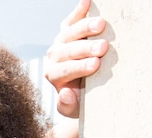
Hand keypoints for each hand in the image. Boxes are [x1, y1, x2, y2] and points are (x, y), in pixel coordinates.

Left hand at [44, 0, 107, 117]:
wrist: (81, 91)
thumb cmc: (79, 100)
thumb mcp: (72, 109)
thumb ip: (66, 105)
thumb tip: (65, 94)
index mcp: (53, 75)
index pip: (63, 71)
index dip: (78, 67)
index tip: (95, 65)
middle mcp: (54, 57)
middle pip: (66, 50)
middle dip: (85, 48)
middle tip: (103, 47)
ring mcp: (60, 42)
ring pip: (69, 33)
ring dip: (85, 28)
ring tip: (101, 25)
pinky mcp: (68, 30)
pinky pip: (71, 19)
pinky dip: (79, 11)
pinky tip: (88, 2)